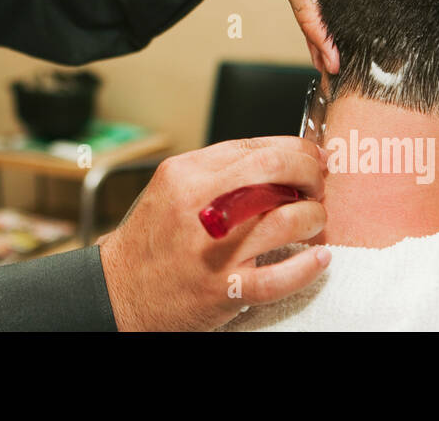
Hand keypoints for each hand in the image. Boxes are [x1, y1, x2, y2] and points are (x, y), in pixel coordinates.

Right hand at [96, 136, 327, 330]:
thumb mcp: (172, 190)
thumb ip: (216, 172)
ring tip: (315, 222)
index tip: (312, 157)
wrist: (120, 291)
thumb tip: (277, 160)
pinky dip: (308, 267)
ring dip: (313, 217)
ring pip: (286, 219)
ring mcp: (214, 249)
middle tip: (318, 185)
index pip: (255, 147)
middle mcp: (200, 206)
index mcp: (186, 175)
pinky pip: (279, 276)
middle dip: (309, 173)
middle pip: (274, 171)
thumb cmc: (151, 241)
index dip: (295, 149)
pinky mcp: (224, 289)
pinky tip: (318, 259)